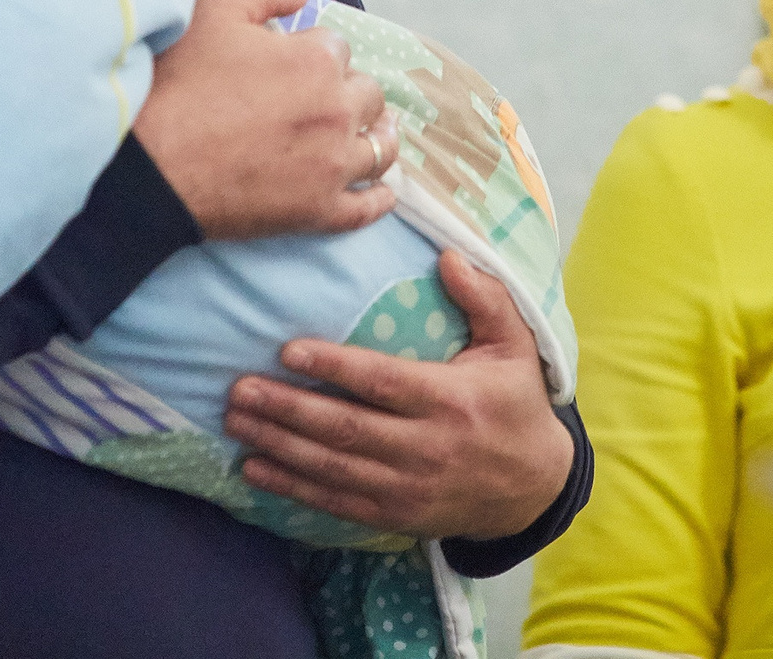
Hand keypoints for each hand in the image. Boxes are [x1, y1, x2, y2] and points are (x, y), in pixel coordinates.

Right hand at [133, 0, 394, 241]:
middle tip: (329, 100)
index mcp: (318, 60)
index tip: (292, 65)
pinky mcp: (320, 212)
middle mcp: (338, 110)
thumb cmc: (178, 86)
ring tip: (377, 136)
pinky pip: (366, 208)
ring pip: (379, 149)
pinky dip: (379, 199)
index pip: (337, 48)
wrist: (149, 166)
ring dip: (379, 138)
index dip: (314, 53)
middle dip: (350, 92)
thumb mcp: (212, 13)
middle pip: (367, 95)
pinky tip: (382, 193)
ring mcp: (333, 165)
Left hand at [224, 249, 573, 538]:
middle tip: (238, 389)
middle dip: (287, 409)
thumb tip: (448, 257)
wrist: (535, 486)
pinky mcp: (396, 515)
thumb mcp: (515, 346)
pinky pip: (336, 503)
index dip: (334, 368)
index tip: (288, 351)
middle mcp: (427, 448)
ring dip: (279, 445)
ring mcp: (409, 488)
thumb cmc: (516, 403)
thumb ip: (485, 299)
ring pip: (333, 468)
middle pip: (346, 429)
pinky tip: (255, 468)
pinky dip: (292, 488)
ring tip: (236, 420)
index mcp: (452, 400)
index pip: (383, 383)